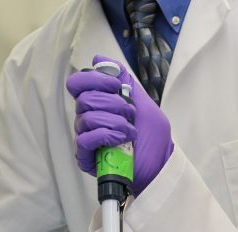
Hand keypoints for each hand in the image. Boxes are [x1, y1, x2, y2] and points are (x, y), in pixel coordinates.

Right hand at [66, 54, 173, 194]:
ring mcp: (86, 138)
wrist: (160, 166)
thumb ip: (123, 80)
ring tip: (130, 130)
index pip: (78, 83)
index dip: (94, 79)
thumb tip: (98, 59)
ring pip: (86, 118)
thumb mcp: (142, 102)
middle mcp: (88, 119)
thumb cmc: (152, 137)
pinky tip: (121, 139)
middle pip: (83, 99)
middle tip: (130, 113)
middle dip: (112, 102)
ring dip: (114, 120)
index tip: (115, 85)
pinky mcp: (87, 157)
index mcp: (97, 104)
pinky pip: (85, 139)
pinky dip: (105, 134)